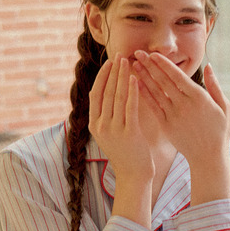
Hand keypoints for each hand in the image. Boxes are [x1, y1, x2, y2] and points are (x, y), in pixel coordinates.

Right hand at [89, 54, 153, 224]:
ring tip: (127, 61)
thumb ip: (109, 116)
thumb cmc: (127, 154)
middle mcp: (100, 126)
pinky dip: (132, 91)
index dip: (102, 77)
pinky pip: (129, 108)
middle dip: (113, 72)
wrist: (134, 176)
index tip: (110, 62)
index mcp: (94, 125)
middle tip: (120, 55)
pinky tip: (135, 79)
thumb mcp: (112, 134)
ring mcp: (113, 130)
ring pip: (117, 97)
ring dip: (122, 77)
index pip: (96, 94)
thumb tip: (112, 95)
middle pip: (105, 92)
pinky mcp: (128, 133)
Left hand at [134, 52, 229, 202]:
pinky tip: (136, 85)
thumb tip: (208, 66)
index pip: (178, 76)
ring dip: (143, 77)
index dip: (164, 64)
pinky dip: (144, 95)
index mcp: (199, 98)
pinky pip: (153, 107)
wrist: (208, 157)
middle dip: (149, 65)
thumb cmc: (219, 132)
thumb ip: (215, 86)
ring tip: (134, 64)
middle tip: (137, 52)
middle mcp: (185, 105)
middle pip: (164, 81)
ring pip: (156, 92)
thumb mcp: (224, 107)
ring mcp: (174, 116)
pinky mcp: (166, 125)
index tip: (153, 54)